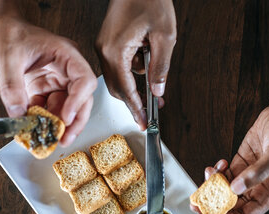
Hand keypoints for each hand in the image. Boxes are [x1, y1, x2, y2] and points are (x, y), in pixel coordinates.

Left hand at [0, 17, 96, 145]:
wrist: (1, 31)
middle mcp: (67, 70)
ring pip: (66, 108)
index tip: (66, 118)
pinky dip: (42, 121)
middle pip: (81, 100)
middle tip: (63, 139)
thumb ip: (12, 87)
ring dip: (57, 125)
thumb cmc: (9, 34)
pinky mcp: (46, 90)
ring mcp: (57, 81)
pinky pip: (49, 110)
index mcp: (66, 55)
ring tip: (48, 139)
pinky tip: (36, 130)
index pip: (84, 81)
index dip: (78, 102)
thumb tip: (18, 114)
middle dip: (74, 122)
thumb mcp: (8, 58)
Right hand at [96, 0, 175, 129]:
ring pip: (118, 77)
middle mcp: (104, 50)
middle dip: (135, 99)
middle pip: (117, 87)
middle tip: (152, 109)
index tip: (142, 122)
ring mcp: (103, 45)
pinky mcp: (107, 41)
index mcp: (115, 50)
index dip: (135, 108)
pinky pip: (117, 64)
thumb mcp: (164, 35)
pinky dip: (131, 69)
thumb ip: (160, 66)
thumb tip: (157, 89)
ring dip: (135, 82)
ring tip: (154, 74)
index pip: (125, 89)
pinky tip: (145, 58)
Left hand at [191, 104, 268, 213]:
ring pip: (225, 190)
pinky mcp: (240, 164)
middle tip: (195, 204)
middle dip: (212, 205)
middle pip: (232, 206)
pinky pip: (224, 175)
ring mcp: (248, 176)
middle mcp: (258, 188)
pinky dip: (217, 172)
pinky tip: (218, 164)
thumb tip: (235, 189)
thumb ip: (256, 173)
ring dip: (212, 186)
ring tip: (208, 174)